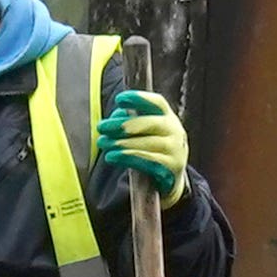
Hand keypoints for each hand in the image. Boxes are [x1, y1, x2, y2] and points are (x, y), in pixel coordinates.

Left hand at [97, 84, 192, 201]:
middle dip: (124, 124)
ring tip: (103, 143)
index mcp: (167, 117)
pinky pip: (150, 161)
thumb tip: (115, 118)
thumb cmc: (151, 149)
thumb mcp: (144, 133)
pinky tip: (112, 156)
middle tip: (102, 127)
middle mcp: (174, 131)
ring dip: (123, 143)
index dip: (139, 99)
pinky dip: (129, 157)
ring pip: (149, 143)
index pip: (157, 103)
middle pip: (151, 123)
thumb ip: (130, 124)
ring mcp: (175, 150)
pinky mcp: (171, 168)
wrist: (171, 177)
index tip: (119, 99)